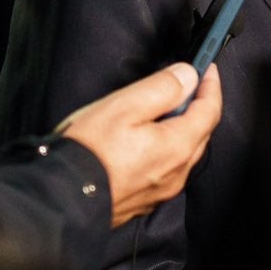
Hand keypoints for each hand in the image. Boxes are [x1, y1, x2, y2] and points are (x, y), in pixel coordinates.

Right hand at [57, 62, 220, 226]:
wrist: (59, 199)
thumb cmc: (88, 152)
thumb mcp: (124, 106)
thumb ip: (162, 88)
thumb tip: (188, 76)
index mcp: (177, 147)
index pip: (210, 111)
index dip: (211, 86)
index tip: (206, 68)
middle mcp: (177, 173)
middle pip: (201, 133)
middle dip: (197, 106)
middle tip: (184, 84)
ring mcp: (161, 190)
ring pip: (184, 153)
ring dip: (181, 128)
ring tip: (161, 110)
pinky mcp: (144, 200)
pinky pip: (166, 169)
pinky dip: (166, 149)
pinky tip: (145, 141)